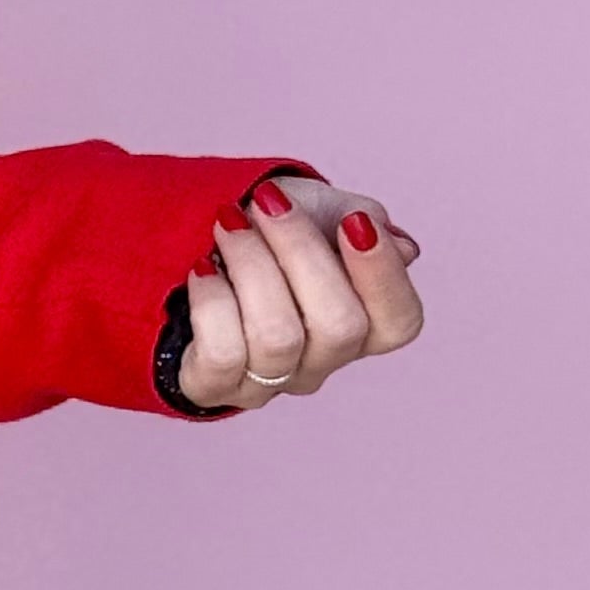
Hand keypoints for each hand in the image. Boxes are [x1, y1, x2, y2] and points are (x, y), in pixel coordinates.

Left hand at [180, 176, 423, 411]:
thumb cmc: (266, 234)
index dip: (383, 274)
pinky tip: (202, 269)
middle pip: (340, 326)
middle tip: (267, 203)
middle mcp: (322, 361)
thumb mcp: (319, 208)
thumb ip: (365, 219)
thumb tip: (402, 249)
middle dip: (300, 249)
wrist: (187, 247)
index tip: (352, 221)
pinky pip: (224, 355)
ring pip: (278, 338)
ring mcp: (270, 381)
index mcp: (362, 324)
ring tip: (227, 223)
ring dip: (250, 264)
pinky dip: (213, 300)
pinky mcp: (214, 386)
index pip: (400, 322)